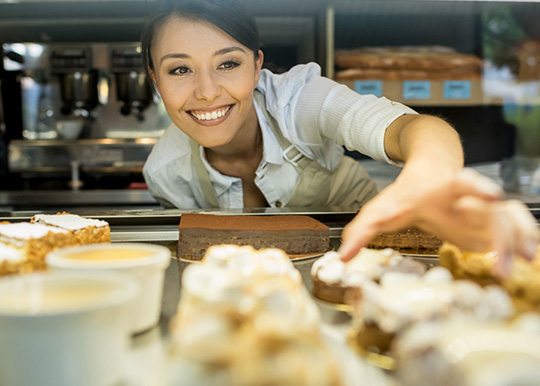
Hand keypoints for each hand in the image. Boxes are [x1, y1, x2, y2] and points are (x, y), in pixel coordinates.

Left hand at [338, 168, 538, 275]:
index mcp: (444, 189)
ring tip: (524, 266)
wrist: (431, 173)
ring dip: (521, 242)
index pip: (464, 183)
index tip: (491, 194)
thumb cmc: (406, 193)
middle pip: (495, 210)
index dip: (478, 188)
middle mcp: (469, 198)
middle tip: (508, 263)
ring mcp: (484, 210)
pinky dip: (525, 244)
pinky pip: (516, 231)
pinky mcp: (490, 225)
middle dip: (505, 234)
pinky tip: (530, 264)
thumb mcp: (381, 209)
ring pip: (513, 220)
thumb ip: (362, 231)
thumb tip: (341, 257)